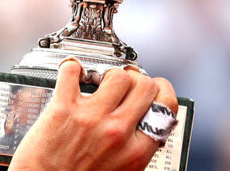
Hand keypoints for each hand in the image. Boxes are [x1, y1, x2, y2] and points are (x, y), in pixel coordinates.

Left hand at [9, 59, 177, 170]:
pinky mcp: (63, 108)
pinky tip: (75, 75)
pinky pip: (74, 72)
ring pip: (117, 75)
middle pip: (145, 85)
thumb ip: (138, 147)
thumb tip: (149, 123)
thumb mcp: (123, 170)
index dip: (163, 90)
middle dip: (139, 80)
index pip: (166, 105)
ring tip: (102, 82)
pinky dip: (73, 68)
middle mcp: (117, 131)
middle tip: (129, 84)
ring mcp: (91, 117)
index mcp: (136, 150)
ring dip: (111, 74)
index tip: (156, 87)